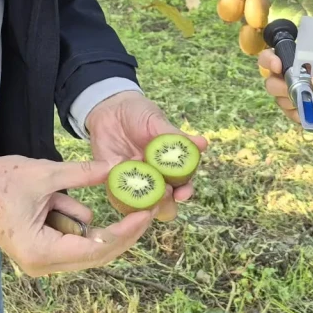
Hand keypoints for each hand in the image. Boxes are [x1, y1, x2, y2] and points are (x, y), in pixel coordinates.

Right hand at [0, 156, 153, 276]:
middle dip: (121, 230)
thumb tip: (117, 168)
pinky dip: (72, 213)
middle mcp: (44, 265)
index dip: (125, 231)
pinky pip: (70, 233)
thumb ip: (82, 173)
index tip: (146, 212)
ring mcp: (42, 259)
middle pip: (96, 252)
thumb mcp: (44, 172)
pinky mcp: (41, 248)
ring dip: (88, 217)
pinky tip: (53, 194)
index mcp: (43, 252)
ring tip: (82, 192)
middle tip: (147, 207)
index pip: (97, 247)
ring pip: (84, 242)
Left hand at [84, 91, 208, 221]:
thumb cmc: (138, 113)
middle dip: (165, 204)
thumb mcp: (156, 122)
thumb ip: (175, 137)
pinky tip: (116, 183)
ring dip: (143, 203)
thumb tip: (203, 143)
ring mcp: (132, 180)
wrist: (109, 108)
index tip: (183, 193)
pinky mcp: (111, 178)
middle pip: (163, 201)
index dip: (184, 191)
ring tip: (143, 199)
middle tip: (162, 198)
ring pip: (140, 202)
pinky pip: (115, 190)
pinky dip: (117, 189)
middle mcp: (152, 177)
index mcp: (167, 165)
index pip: (181, 184)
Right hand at [259, 41, 312, 124]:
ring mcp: (285, 96)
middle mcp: (279, 78)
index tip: (279, 66)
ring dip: (297, 99)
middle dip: (283, 87)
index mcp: (282, 60)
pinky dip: (303, 111)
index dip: (268, 62)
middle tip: (299, 86)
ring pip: (280, 100)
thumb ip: (311, 50)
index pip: (265, 58)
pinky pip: (292, 114)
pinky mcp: (294, 110)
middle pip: (270, 84)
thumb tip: (303, 55)